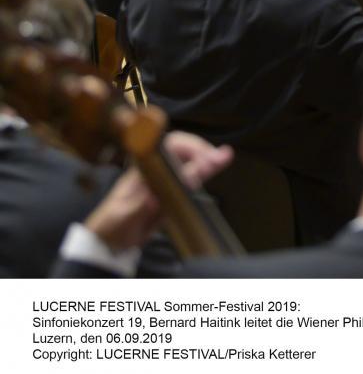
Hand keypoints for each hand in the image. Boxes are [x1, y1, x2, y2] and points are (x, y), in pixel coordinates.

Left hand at [83, 133, 232, 252]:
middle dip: (200, 150)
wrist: (110, 242)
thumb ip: (142, 204)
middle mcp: (155, 170)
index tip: (202, 157)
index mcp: (141, 170)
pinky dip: (205, 169)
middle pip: (181, 149)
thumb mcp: (126, 215)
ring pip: (189, 161)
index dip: (186, 147)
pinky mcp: (172, 192)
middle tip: (220, 158)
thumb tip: (156, 196)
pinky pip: (191, 176)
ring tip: (225, 157)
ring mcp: (164, 180)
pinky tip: (218, 164)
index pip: (166, 147)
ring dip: (207, 157)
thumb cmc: (113, 224)